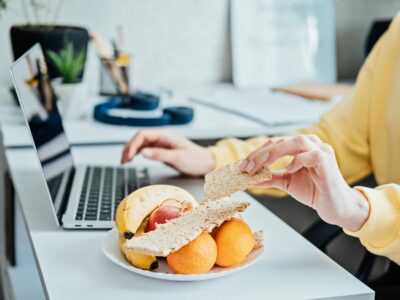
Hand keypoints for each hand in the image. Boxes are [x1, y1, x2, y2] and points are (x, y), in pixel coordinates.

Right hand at [121, 129, 214, 175]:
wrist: (206, 163)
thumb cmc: (195, 160)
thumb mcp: (178, 158)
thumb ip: (160, 155)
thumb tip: (143, 153)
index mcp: (165, 135)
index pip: (142, 135)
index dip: (132, 145)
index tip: (127, 157)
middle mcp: (162, 137)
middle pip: (139, 138)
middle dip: (128, 148)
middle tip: (123, 161)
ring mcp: (161, 143)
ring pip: (141, 143)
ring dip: (131, 150)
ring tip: (124, 161)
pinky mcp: (162, 149)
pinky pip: (146, 148)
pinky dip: (137, 153)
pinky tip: (133, 159)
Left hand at [240, 134, 369, 231]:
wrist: (335, 207)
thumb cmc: (314, 190)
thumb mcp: (287, 182)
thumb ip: (270, 178)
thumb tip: (249, 179)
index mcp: (301, 147)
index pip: (275, 143)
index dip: (257, 153)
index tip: (242, 166)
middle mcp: (311, 145)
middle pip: (282, 140)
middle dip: (261, 153)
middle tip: (247, 166)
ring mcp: (322, 151)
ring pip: (297, 141)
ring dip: (275, 152)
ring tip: (261, 165)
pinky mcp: (328, 163)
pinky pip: (313, 156)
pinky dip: (298, 161)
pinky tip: (289, 169)